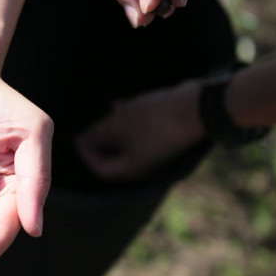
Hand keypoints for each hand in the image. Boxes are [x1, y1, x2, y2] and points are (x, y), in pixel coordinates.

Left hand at [76, 80, 204, 181]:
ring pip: (127, 142)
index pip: (100, 169)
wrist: (196, 107)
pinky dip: (128, 121)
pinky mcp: (164, 135)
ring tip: (105, 112)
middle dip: (99, 140)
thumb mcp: (117, 126)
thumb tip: (82, 140)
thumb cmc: (152, 120)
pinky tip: (120, 105)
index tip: (79, 135)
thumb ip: (97, 135)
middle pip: (113, 157)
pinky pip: (140, 131)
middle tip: (90, 124)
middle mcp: (144, 165)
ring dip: (114, 128)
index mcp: (131, 169)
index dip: (86, 153)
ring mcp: (156, 150)